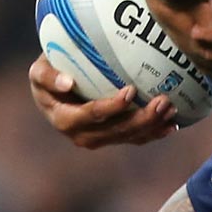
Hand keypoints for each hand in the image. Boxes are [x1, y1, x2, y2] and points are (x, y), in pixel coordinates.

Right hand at [28, 55, 177, 148]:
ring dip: (152, 126)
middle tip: (163, 101)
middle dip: (142, 119)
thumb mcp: (39, 71)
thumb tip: (67, 82)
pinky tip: (171, 125)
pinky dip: (153, 133)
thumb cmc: (49, 73)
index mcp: (65, 120)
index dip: (111, 107)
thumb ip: (47, 76)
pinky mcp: (112, 138)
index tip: (130, 90)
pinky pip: (134, 138)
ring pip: (128, 137)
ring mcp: (99, 139)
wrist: (55, 89)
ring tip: (171, 109)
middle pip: (116, 131)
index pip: (91, 115)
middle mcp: (82, 135)